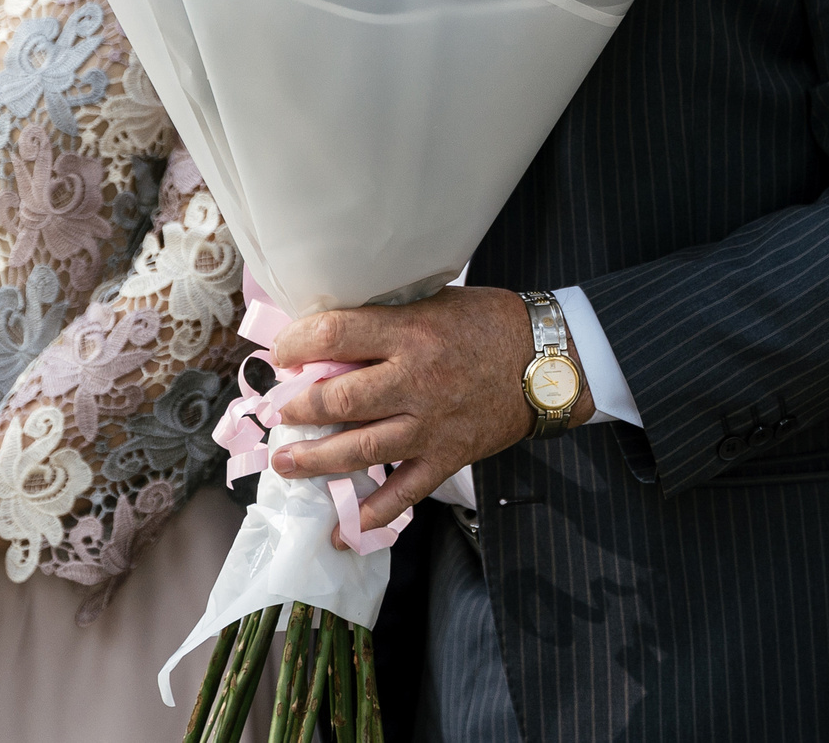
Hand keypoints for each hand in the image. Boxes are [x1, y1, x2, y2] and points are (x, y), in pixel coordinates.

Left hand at [268, 285, 585, 531]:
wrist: (549, 360)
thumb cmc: (489, 323)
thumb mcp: (434, 301)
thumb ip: (387, 318)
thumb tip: (330, 336)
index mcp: (410, 331)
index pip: (334, 334)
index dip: (296, 344)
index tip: (281, 354)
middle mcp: (415, 379)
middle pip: (338, 399)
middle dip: (297, 408)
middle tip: (279, 412)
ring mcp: (431, 424)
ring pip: (360, 449)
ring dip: (316, 460)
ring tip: (286, 463)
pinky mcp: (448, 456)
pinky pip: (405, 492)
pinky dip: (374, 513)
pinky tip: (346, 527)